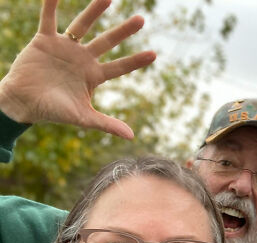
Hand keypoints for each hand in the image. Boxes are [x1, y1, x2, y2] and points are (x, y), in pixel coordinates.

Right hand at [0, 0, 155, 138]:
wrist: (23, 104)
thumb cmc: (54, 112)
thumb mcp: (83, 118)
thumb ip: (107, 124)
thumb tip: (132, 137)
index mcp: (94, 76)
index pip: (120, 67)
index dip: (135, 61)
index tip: (154, 54)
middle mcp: (83, 58)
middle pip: (107, 41)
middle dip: (124, 31)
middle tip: (141, 19)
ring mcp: (65, 47)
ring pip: (83, 25)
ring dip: (95, 11)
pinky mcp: (44, 40)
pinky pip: (50, 18)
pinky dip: (52, 5)